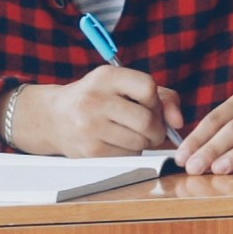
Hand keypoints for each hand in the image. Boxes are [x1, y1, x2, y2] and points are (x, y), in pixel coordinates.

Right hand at [4, 62, 181, 155]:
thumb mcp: (123, 86)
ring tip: (132, 134)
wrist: (54, 117)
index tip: (150, 106)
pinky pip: (127, 156)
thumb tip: (179, 122)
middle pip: (147, 120)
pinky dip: (131, 153)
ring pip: (140, 142)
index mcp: (106, 76)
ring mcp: (90, 127)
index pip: (148, 87)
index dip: (156, 101)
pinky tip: (118, 143)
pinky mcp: (89, 151)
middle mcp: (95, 99)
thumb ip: (161, 96)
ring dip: (144, 142)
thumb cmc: (98, 98)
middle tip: (152, 129)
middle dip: (157, 129)